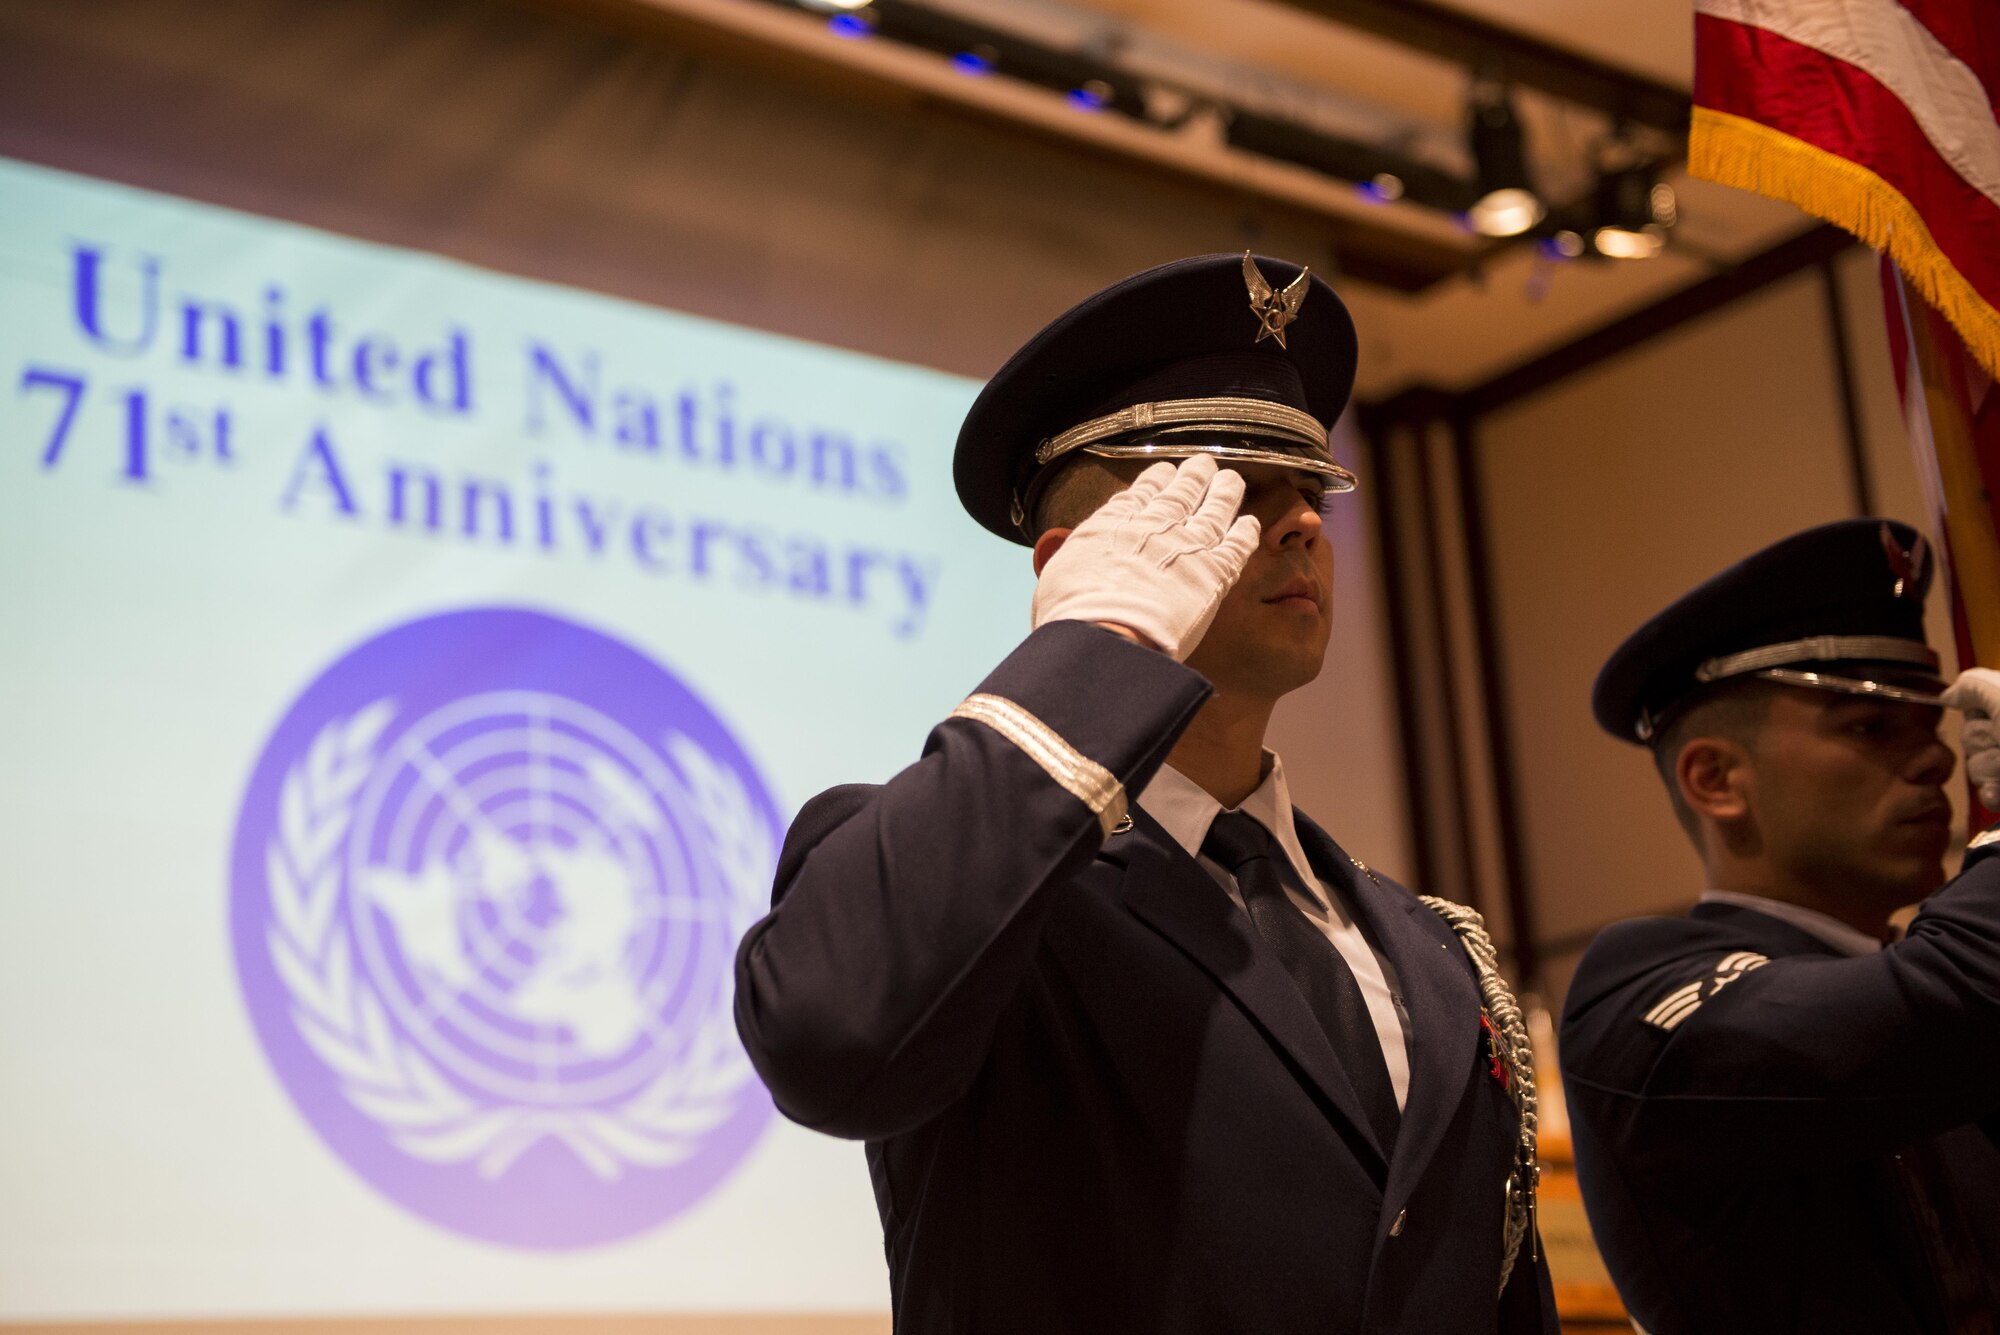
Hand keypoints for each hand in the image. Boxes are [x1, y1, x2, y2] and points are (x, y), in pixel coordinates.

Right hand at [1032, 455, 1260, 662]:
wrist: (1107, 636)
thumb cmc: (1072, 616)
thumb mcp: (1056, 577)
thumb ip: (1067, 560)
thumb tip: (1061, 555)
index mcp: (1113, 525)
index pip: (1139, 494)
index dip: (1154, 480)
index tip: (1163, 472)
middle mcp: (1153, 526)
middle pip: (1180, 492)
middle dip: (1193, 476)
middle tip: (1203, 465)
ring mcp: (1187, 546)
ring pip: (1214, 509)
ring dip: (1224, 492)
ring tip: (1232, 481)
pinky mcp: (1215, 572)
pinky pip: (1237, 545)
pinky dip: (1245, 533)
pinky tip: (1250, 524)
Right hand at [1943, 667, 1999, 809]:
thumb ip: (1972, 686)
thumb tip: (1948, 695)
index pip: (1973, 709)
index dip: (1978, 715)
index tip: (1991, 717)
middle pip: (1971, 739)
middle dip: (1984, 744)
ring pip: (1977, 767)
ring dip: (1991, 769)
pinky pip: (1987, 792)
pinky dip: (1995, 792)